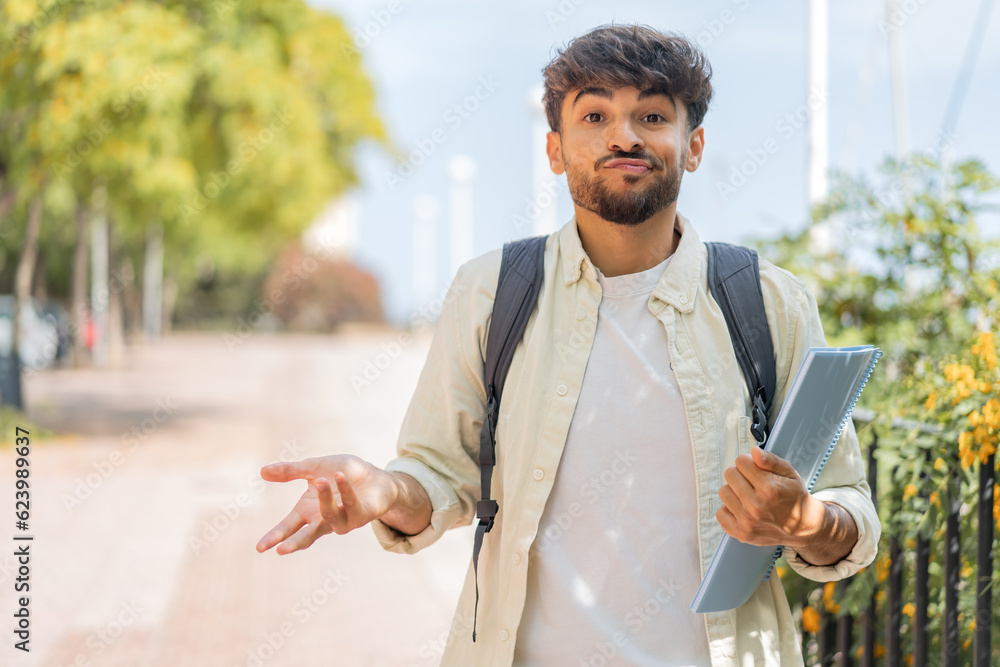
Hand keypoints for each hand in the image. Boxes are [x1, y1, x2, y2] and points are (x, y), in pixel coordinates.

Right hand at [256, 454, 397, 554]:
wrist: (373, 473)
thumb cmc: (342, 474)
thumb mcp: (314, 468)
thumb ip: (290, 471)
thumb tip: (262, 472)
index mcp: (308, 511)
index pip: (288, 527)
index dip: (275, 537)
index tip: (259, 548)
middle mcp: (324, 520)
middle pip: (306, 536)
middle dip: (293, 543)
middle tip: (280, 550)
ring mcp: (344, 520)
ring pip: (330, 516)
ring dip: (325, 499)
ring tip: (322, 481)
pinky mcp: (362, 515)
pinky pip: (351, 505)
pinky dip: (345, 491)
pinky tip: (339, 476)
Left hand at [716, 446, 825, 547]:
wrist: (803, 527)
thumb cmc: (795, 497)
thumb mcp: (790, 473)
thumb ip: (771, 460)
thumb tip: (753, 451)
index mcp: (769, 488)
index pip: (741, 461)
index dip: (749, 462)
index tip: (756, 469)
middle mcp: (756, 505)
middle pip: (730, 474)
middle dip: (741, 474)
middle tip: (753, 483)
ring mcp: (748, 521)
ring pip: (724, 491)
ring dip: (734, 491)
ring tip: (748, 496)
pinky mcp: (741, 533)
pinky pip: (720, 513)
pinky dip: (729, 510)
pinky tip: (743, 509)